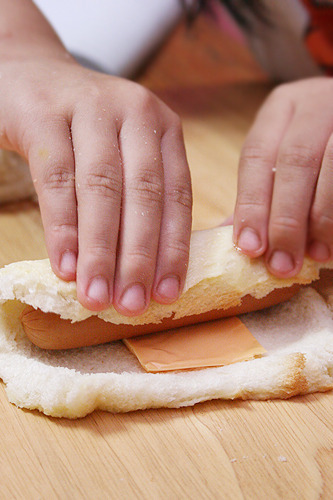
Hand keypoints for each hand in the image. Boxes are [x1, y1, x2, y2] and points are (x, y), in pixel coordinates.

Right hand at [0, 57, 191, 313]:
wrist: (33, 78)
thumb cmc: (86, 134)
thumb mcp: (125, 154)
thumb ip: (140, 200)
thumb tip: (149, 274)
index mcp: (163, 128)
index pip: (177, 194)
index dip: (174, 248)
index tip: (166, 294)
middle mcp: (134, 112)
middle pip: (143, 194)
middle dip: (139, 257)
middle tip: (132, 305)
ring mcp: (90, 108)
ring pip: (101, 189)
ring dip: (101, 251)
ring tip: (98, 297)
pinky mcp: (45, 115)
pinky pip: (57, 180)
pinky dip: (63, 228)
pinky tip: (66, 266)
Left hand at [233, 77, 332, 276]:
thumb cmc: (316, 140)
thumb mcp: (284, 149)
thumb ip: (261, 189)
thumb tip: (230, 236)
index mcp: (281, 108)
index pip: (256, 156)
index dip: (251, 204)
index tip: (249, 247)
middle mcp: (314, 104)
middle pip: (294, 162)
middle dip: (286, 219)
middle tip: (281, 263)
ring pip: (332, 167)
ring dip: (321, 218)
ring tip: (314, 255)